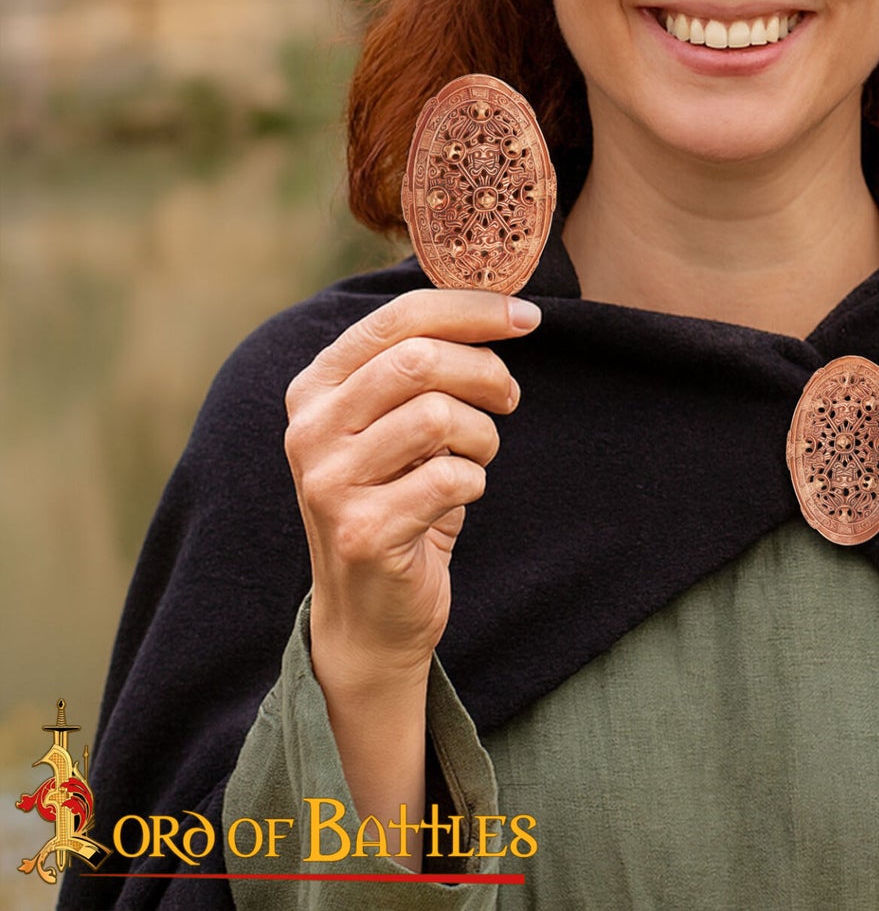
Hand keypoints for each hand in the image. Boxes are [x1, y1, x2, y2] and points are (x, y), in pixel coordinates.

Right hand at [284, 288, 540, 695]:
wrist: (371, 614)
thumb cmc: (401, 497)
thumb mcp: (399, 422)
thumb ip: (426, 364)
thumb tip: (503, 307)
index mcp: (317, 387)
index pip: (398, 318)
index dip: (471, 309)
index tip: (527, 317)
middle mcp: (310, 429)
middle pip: (420, 360)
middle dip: (485, 372)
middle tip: (508, 398)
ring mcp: (329, 482)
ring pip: (439, 416)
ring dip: (483, 435)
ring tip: (477, 456)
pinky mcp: (361, 532)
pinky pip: (451, 478)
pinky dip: (474, 482)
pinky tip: (459, 496)